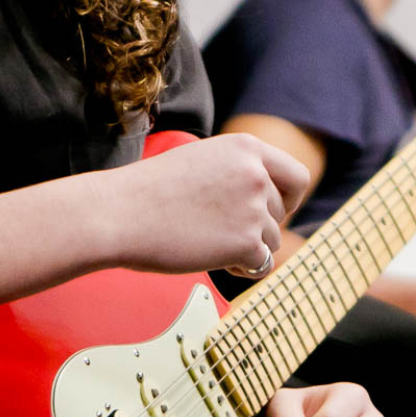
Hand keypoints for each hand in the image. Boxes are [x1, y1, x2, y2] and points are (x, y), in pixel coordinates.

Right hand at [93, 134, 308, 275]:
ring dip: (246, 248)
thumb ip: (236, 173)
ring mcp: (252, 208)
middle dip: (257, 227)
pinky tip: (212, 259)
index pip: (296, 176)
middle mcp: (255, 174)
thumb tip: (268, 203)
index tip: (275, 211)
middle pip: (281, 214)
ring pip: (271, 241)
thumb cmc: (149, 192)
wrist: (118, 214)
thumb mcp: (200, 162)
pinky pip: (261, 265)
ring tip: (206, 241)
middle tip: (218, 231)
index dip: (290, 198)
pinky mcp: (245, 243)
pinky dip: (241, 268)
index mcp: (245, 148)